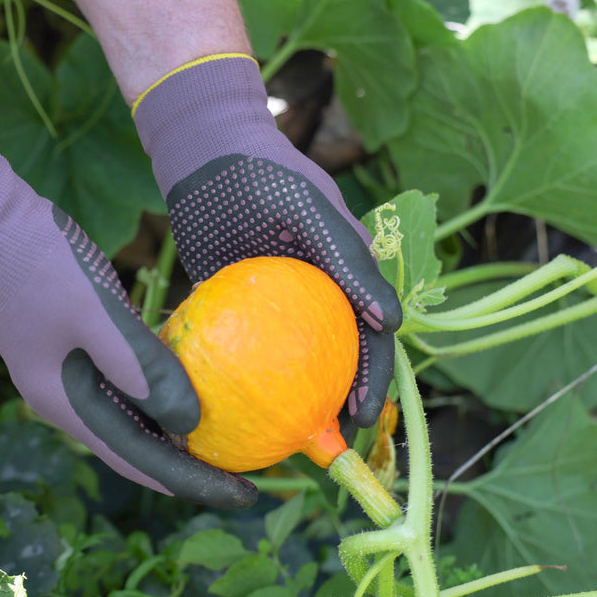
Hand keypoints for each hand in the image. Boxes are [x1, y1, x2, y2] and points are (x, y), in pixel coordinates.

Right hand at [0, 123, 256, 508]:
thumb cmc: (36, 261)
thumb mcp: (93, 313)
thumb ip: (140, 368)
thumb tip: (189, 425)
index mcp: (66, 402)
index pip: (139, 459)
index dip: (192, 481)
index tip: (244, 496)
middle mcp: (66, 397)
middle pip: (137, 447)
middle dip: (189, 466)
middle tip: (246, 477)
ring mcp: (67, 370)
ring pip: (132, 416)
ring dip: (176, 431)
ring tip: (227, 441)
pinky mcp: (74, 342)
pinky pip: (127, 381)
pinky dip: (160, 390)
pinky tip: (193, 384)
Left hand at [133, 55, 402, 425]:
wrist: (205, 154)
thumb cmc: (265, 173)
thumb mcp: (312, 211)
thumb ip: (352, 260)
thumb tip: (392, 322)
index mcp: (349, 273)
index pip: (373, 336)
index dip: (374, 379)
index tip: (358, 415)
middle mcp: (320, 293)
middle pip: (339, 356)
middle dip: (340, 402)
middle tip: (325, 441)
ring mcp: (281, 302)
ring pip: (296, 360)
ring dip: (297, 398)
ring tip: (285, 437)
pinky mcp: (240, 304)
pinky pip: (248, 349)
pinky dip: (249, 379)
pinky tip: (236, 409)